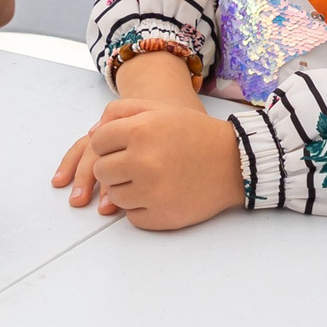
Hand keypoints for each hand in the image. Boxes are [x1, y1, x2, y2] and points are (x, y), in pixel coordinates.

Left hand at [51, 98, 242, 229]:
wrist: (233, 163)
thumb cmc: (194, 133)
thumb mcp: (160, 109)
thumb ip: (121, 111)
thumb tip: (93, 133)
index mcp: (141, 131)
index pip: (98, 142)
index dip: (109, 143)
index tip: (125, 145)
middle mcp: (143, 162)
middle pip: (102, 170)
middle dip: (115, 166)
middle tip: (137, 163)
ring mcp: (151, 193)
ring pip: (115, 196)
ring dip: (127, 189)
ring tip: (151, 178)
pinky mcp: (160, 217)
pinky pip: (132, 217)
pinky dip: (142, 208)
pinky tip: (159, 195)